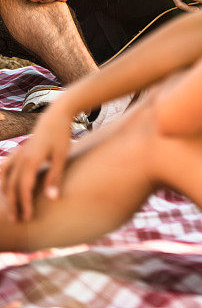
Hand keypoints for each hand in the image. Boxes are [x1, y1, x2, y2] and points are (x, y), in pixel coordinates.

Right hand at [1, 103, 71, 221]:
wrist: (55, 115)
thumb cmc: (61, 135)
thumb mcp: (61, 156)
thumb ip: (55, 177)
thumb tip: (52, 199)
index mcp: (31, 161)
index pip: (25, 188)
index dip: (25, 204)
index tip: (28, 217)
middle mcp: (21, 158)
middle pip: (13, 186)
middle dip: (14, 204)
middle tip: (17, 220)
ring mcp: (18, 154)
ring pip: (6, 178)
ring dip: (7, 194)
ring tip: (10, 208)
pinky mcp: (19, 151)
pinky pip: (5, 166)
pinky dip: (2, 177)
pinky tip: (3, 186)